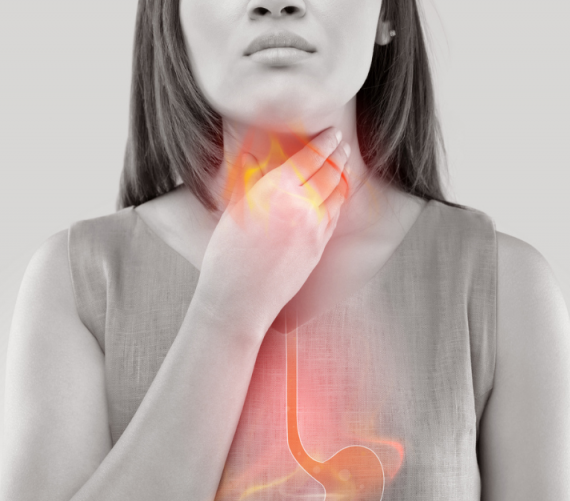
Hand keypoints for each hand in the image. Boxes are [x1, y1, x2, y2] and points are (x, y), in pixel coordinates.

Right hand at [194, 127, 349, 333]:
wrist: (239, 299)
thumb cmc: (226, 255)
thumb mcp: (234, 210)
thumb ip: (248, 180)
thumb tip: (248, 154)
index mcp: (276, 190)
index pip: (310, 158)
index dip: (325, 142)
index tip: (332, 132)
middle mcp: (300, 206)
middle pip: (329, 172)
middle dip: (338, 154)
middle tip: (342, 143)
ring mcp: (313, 228)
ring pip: (336, 195)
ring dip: (342, 175)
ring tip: (343, 164)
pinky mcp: (318, 248)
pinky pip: (333, 217)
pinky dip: (338, 201)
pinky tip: (336, 196)